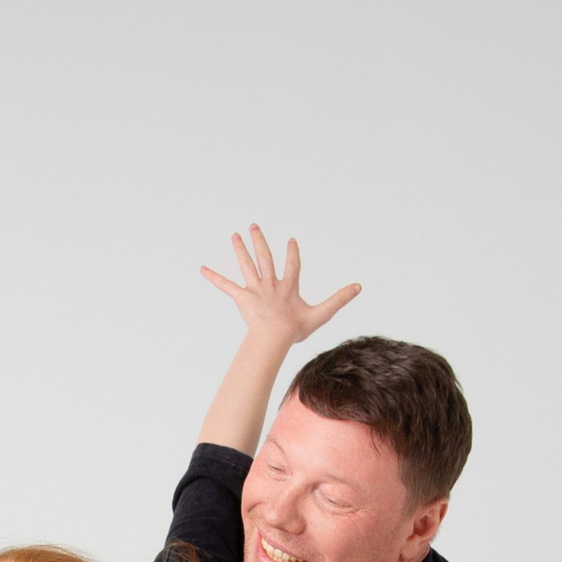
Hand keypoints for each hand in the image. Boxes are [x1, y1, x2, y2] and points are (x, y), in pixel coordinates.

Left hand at [200, 224, 359, 346]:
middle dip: (260, 241)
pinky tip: (202, 268)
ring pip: (246, 265)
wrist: (275, 335)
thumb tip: (359, 287)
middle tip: (254, 225)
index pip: (292, 265)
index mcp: (288, 287)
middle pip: (265, 258)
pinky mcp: (242, 298)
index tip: (290, 241)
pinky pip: (225, 286)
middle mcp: (271, 284)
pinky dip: (214, 277)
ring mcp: (255, 290)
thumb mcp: (322, 313)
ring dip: (241, 249)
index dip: (292, 253)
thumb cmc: (297, 328)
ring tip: (235, 235)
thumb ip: (339, 299)